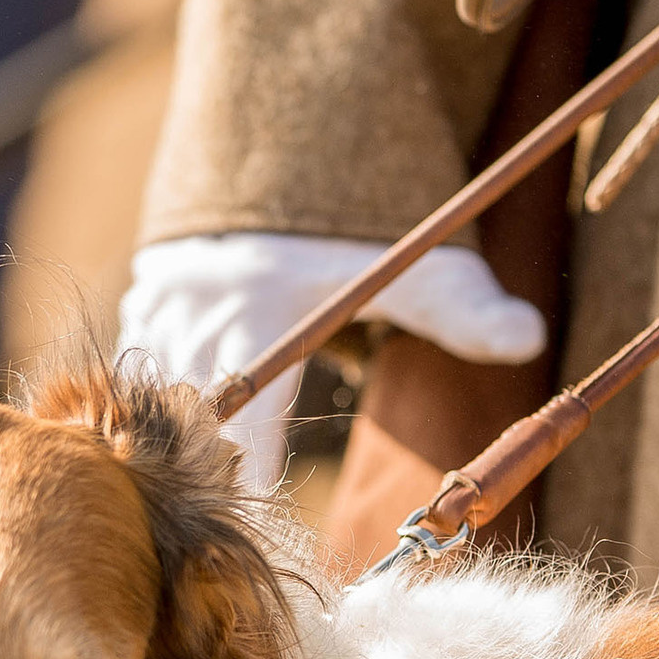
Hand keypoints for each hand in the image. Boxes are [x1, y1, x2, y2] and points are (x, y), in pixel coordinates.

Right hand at [115, 233, 547, 492]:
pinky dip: (143, 404)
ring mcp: (159, 308)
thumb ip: (463, 307)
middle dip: (200, 468)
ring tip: (189, 483)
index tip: (259, 524)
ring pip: (142, 394)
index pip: (247, 421)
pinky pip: (129, 368)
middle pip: (183, 419)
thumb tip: (530, 339)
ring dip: (167, 439)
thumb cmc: (348, 217)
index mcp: (256, 314)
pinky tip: (160, 432)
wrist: (279, 134)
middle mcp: (195, 315)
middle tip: (224, 514)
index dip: (251, 479)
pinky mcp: (143, 302)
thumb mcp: (411, 265)